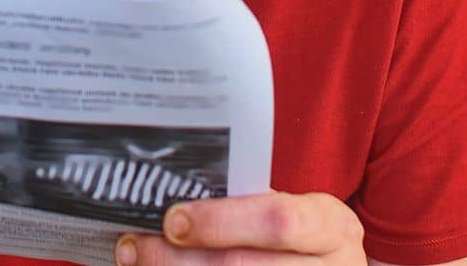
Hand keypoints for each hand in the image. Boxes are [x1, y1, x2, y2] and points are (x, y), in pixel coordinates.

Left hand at [116, 190, 367, 264]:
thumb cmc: (296, 237)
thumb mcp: (289, 210)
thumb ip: (244, 206)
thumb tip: (172, 208)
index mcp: (330, 227)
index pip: (278, 221)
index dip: (221, 221)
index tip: (172, 220)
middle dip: (179, 259)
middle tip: (136, 246)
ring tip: (136, 262)